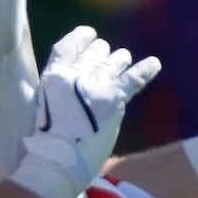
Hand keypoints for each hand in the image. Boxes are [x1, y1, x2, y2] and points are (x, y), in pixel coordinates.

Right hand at [10, 25, 160, 197]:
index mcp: (52, 78)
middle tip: (107, 55)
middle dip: (101, 54)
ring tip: (123, 57)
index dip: (79, 39)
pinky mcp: (113, 99)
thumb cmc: (44, 148)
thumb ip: (56, 98)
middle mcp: (73, 75)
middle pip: (93, 54)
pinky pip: (134, 79)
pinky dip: (146, 70)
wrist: (54, 164)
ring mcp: (94, 85)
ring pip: (112, 63)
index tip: (88, 34)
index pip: (66, 48)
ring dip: (119, 60)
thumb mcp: (42, 112)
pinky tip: (155, 63)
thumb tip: (69, 97)